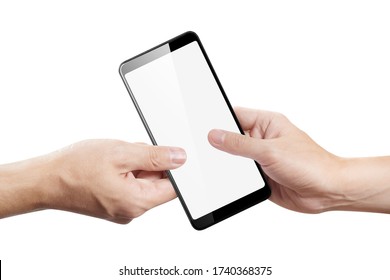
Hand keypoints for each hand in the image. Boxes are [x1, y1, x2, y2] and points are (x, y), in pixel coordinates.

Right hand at [0, 140, 185, 222]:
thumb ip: (155, 157)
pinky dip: (126, 170)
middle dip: (149, 162)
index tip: (166, 153)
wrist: (44, 180)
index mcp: (137, 202)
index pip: (173, 188)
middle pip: (157, 183)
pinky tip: (111, 164)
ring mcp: (122, 209)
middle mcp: (132, 211)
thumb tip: (180, 158)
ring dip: (136, 164)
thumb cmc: (75, 167)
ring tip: (115, 157)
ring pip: (143, 181)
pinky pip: (131, 184)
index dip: (174, 168)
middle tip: (129, 151)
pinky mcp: (114, 203)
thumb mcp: (121, 153)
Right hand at [208, 107, 345, 212]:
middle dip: (219, 143)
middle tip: (202, 148)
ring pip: (234, 157)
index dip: (218, 118)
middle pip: (231, 137)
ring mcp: (260, 158)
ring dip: (227, 162)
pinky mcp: (260, 175)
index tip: (200, 123)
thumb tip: (215, 135)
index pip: (235, 115)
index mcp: (267, 123)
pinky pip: (240, 174)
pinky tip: (227, 178)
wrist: (327, 191)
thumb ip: (239, 144)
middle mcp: (262, 139)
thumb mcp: (269, 151)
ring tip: (215, 165)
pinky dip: (233, 176)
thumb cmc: (310, 164)